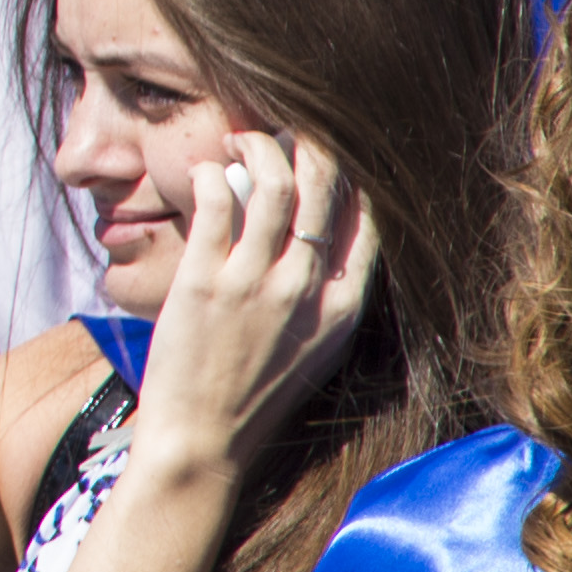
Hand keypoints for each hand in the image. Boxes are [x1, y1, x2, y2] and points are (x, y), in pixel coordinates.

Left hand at [127, 131, 376, 486]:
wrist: (203, 440)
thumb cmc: (255, 393)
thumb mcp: (317, 348)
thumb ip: (328, 295)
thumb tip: (326, 234)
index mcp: (342, 308)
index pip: (368, 220)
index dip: (355, 174)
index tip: (334, 151)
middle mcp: (305, 290)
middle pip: (324, 187)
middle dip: (309, 142)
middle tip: (283, 130)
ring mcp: (254, 284)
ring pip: (270, 182)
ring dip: (254, 145)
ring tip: (238, 139)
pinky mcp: (203, 282)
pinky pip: (214, 201)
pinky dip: (210, 173)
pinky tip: (205, 171)